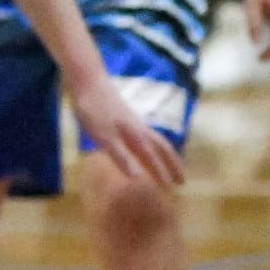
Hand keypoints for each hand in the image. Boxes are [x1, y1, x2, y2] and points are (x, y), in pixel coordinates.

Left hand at [67, 73, 184, 185]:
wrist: (87, 80)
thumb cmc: (93, 109)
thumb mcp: (104, 137)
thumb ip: (121, 157)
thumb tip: (139, 178)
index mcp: (136, 134)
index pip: (154, 157)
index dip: (163, 173)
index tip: (173, 189)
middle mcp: (139, 127)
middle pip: (162, 147)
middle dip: (173, 164)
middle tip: (182, 180)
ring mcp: (134, 120)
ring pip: (155, 140)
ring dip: (164, 154)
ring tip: (169, 165)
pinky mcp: (126, 117)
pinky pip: (146, 135)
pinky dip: (152, 146)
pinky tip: (144, 147)